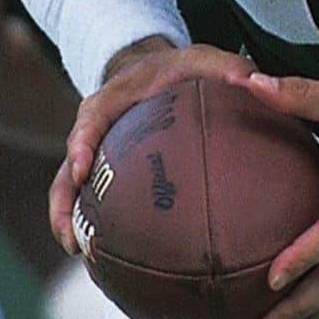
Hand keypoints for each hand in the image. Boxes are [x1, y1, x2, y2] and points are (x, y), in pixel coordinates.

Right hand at [46, 37, 257, 253]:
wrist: (150, 70)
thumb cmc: (176, 69)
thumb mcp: (201, 60)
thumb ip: (226, 68)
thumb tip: (255, 81)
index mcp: (109, 101)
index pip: (89, 121)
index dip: (81, 146)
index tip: (82, 171)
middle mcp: (93, 131)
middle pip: (68, 170)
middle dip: (63, 205)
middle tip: (73, 239)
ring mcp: (93, 155)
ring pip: (70, 192)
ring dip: (70, 224)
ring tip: (84, 256)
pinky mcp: (101, 173)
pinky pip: (92, 201)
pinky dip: (97, 227)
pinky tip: (115, 258)